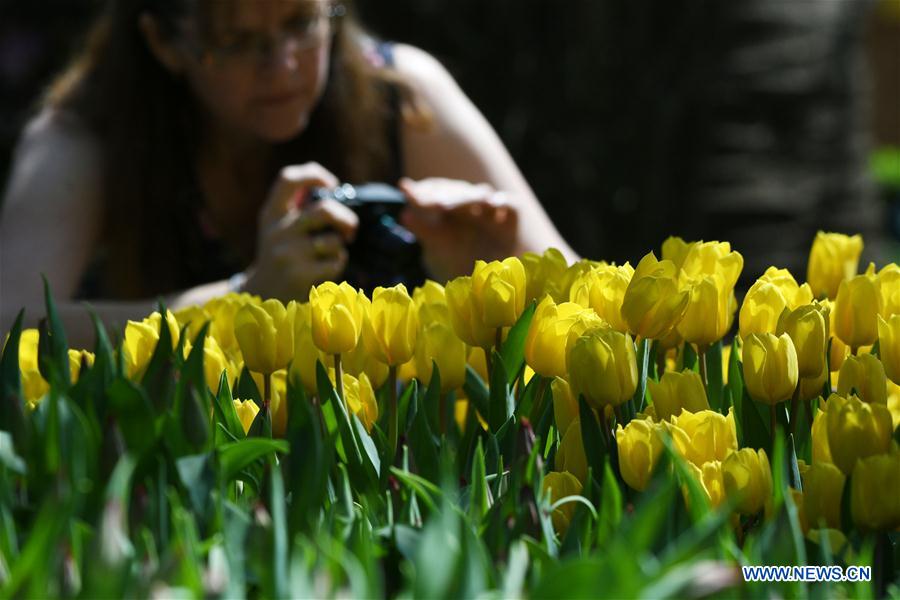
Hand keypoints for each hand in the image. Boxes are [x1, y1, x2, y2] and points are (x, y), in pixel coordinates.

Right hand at [243, 163, 357, 300]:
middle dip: (346, 218)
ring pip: (334, 240)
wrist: (263, 294)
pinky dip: (338, 264)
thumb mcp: (278, 227)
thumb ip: (297, 207)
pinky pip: (336, 261)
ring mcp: (288, 253)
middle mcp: (277, 230)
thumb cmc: (280, 255)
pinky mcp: (300, 274)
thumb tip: (334, 189)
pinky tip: (325, 270)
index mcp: (271, 213)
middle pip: (325, 209)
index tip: (331, 185)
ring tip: (329, 254)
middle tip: (350, 229)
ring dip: (339, 247)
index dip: (314, 175)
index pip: (289, 179)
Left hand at [398, 177, 518, 279]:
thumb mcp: (435, 247)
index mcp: (446, 206)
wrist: (479, 286)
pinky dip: (504, 202)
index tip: (408, 191)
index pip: (436, 189)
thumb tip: (403, 213)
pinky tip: (493, 203)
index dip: (425, 190)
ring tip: (464, 203)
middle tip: (439, 206)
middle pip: (459, 192)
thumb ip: (421, 229)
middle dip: (449, 197)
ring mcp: (489, 212)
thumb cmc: (453, 263)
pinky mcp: (509, 224)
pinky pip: (511, 206)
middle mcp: (468, 205)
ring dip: (472, 198)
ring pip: (482, 194)